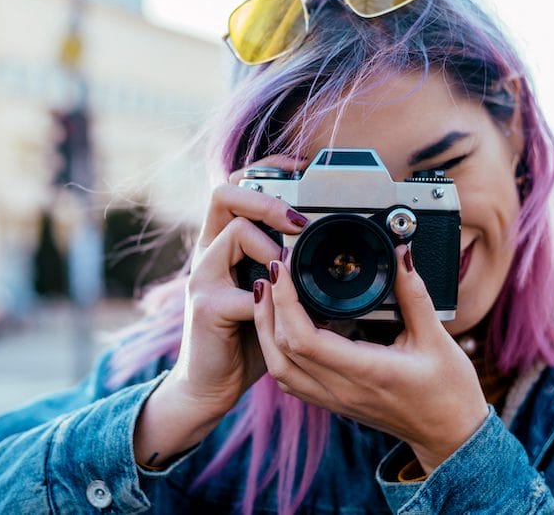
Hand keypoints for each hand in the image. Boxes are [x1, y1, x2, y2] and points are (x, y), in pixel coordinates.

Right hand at [134, 155, 307, 466]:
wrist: (212, 385)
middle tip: (299, 219)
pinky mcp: (206, 307)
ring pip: (234, 230)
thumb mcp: (278, 300)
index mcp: (226, 244)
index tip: (303, 168)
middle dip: (266, 197)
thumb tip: (349, 265)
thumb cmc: (247, 340)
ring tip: (290, 266)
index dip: (267, 170)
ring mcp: (204, 278)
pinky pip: (241, 289)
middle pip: (224, 192)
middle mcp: (210, 252)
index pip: (238, 186)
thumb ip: (299, 278)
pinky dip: (270, 296)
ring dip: (271, 243)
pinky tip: (283, 306)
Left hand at [253, 245, 488, 471]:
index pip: (304, 339)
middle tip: (273, 269)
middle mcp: (342, 390)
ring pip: (278, 368)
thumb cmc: (448, 390)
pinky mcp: (332, 402)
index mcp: (366, 372)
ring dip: (265, 330)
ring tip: (267, 294)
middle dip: (269, 307)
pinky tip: (282, 325)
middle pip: (281, 351)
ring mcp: (333, 400)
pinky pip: (290, 379)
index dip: (285, 301)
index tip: (283, 268)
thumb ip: (414, 294)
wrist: (449, 435)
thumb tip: (401, 254)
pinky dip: (277, 350)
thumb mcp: (437, 338)